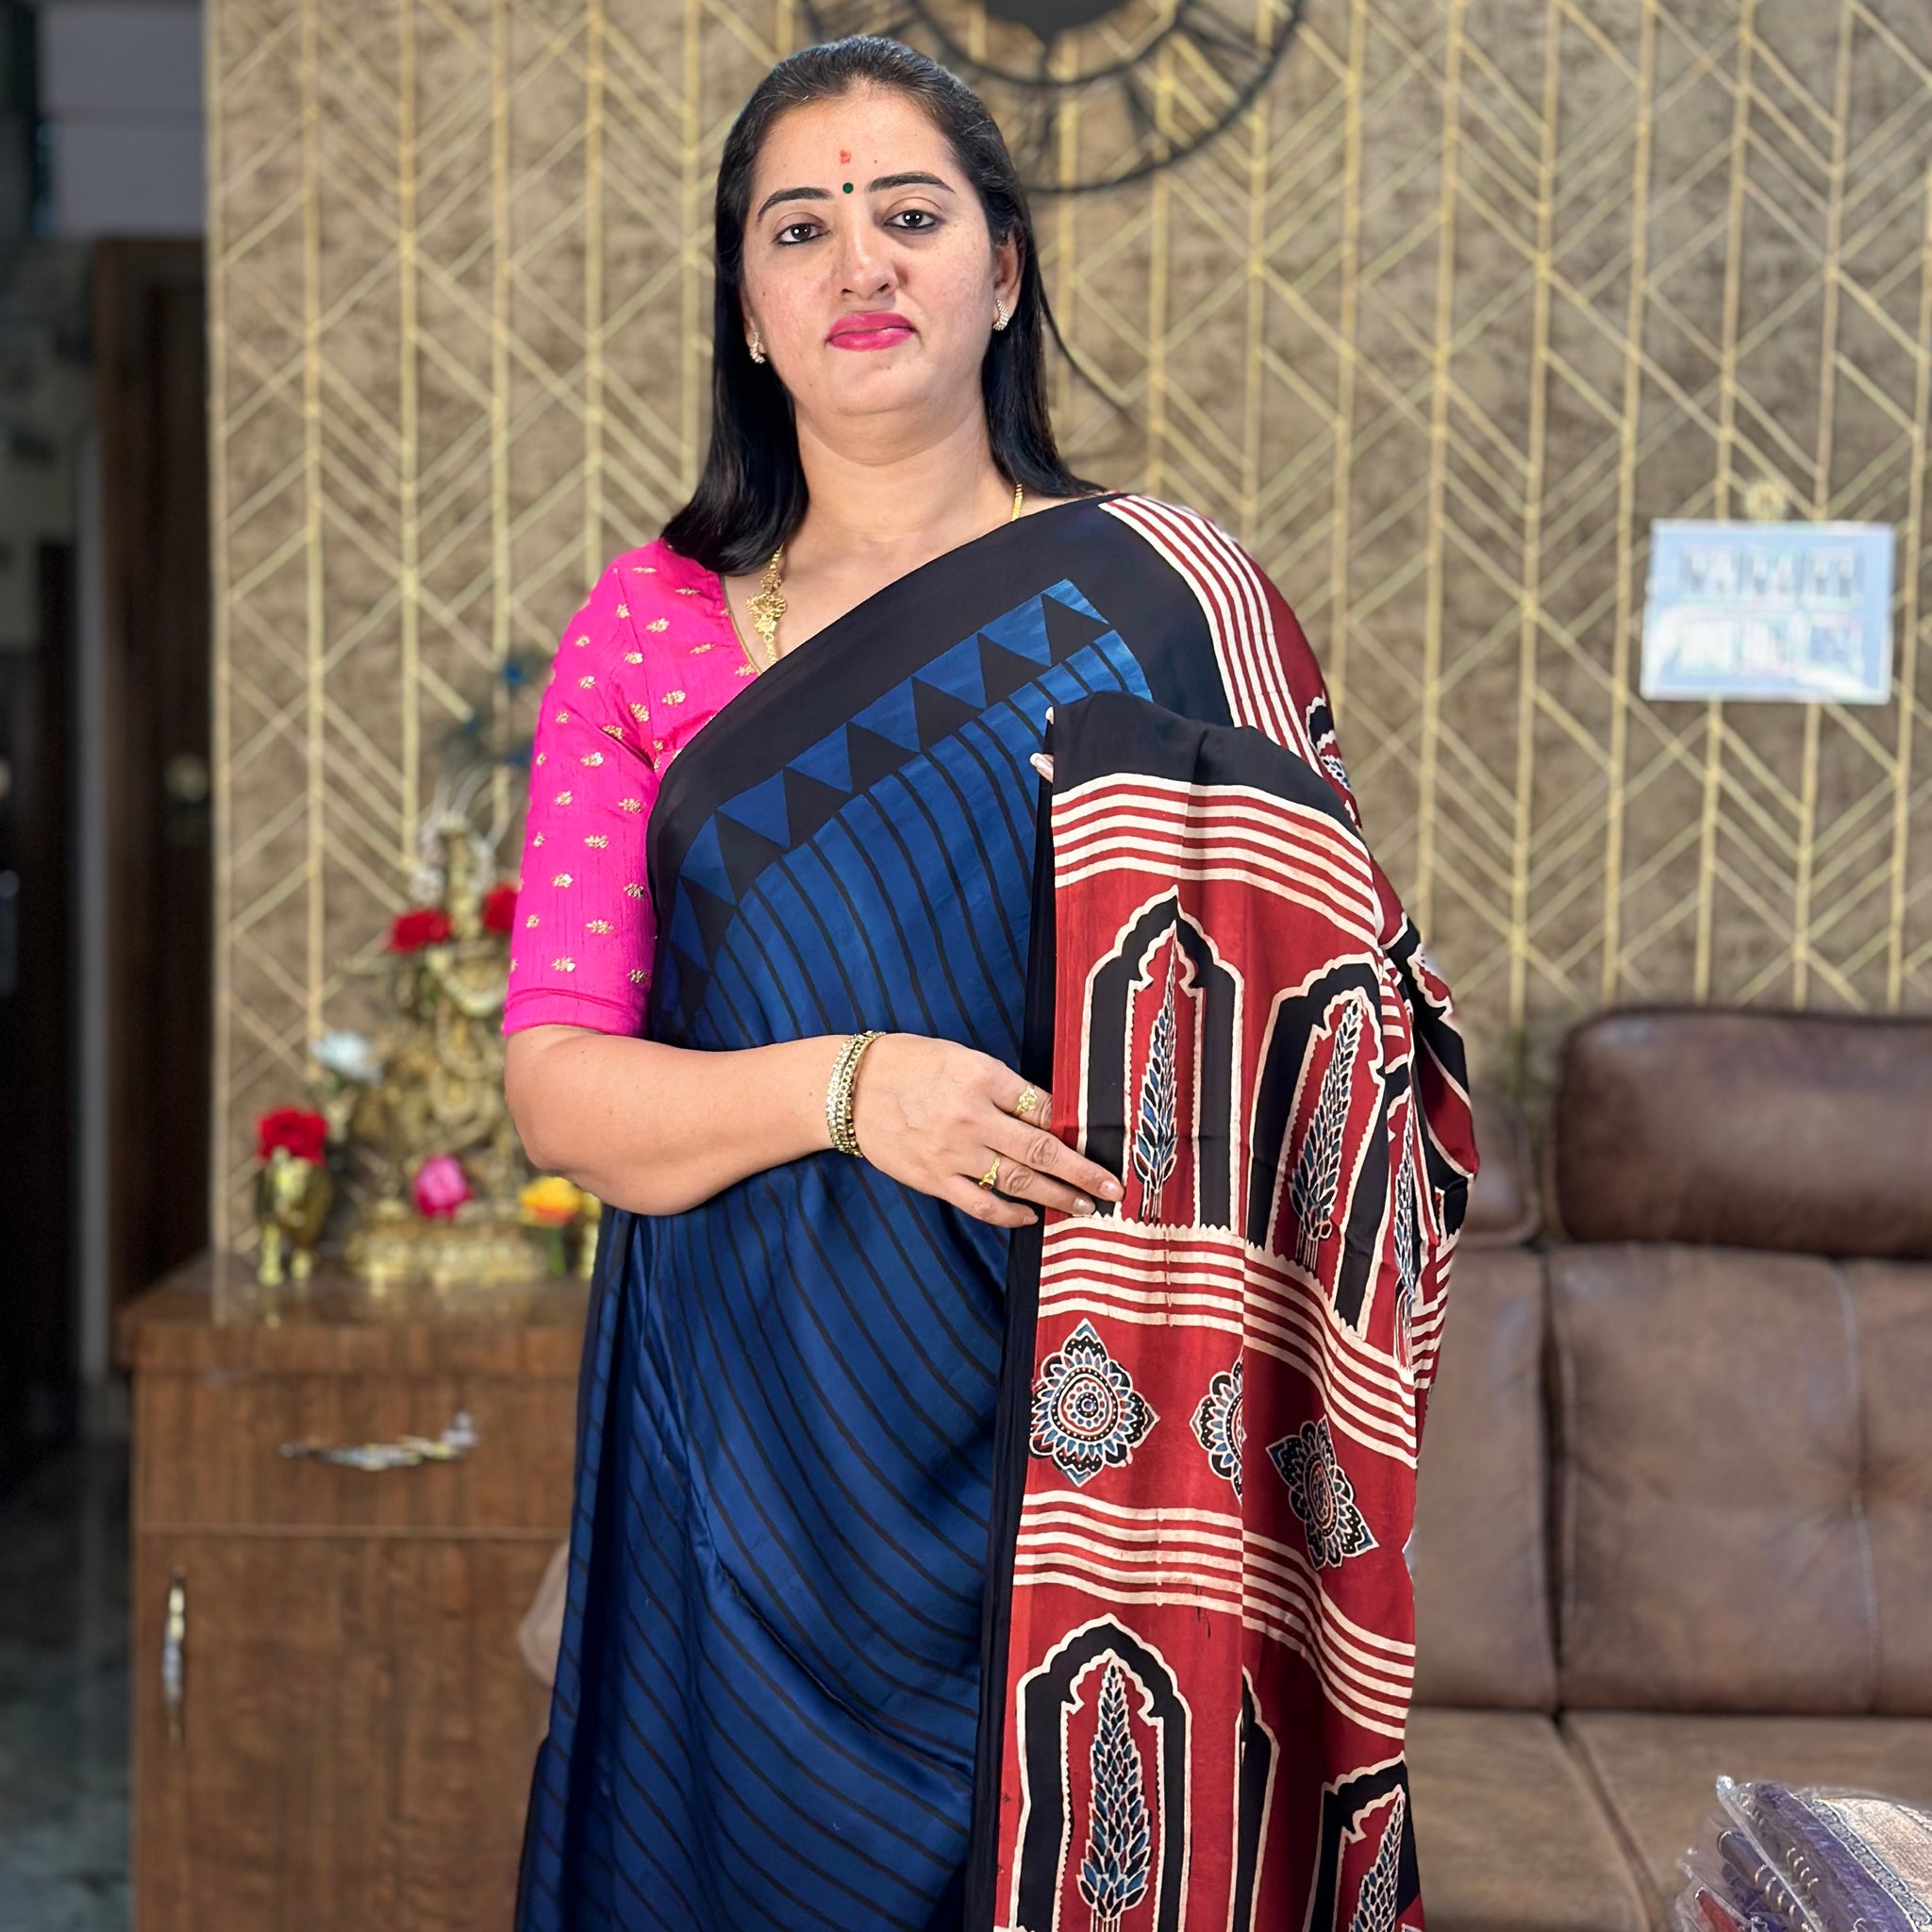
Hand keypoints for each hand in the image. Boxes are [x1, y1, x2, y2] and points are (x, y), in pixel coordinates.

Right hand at [848, 1034, 1122, 1227]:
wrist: (848, 1088)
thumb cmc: (907, 1064)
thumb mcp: (960, 1057)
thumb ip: (1001, 1085)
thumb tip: (1046, 1114)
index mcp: (982, 1076)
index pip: (1044, 1107)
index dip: (1077, 1128)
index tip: (1101, 1142)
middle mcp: (972, 1116)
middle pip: (1042, 1150)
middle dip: (1083, 1172)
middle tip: (1113, 1188)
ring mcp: (953, 1152)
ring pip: (1018, 1181)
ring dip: (1057, 1196)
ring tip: (1086, 1206)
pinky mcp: (934, 1178)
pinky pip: (981, 1203)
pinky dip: (1010, 1214)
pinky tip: (1031, 1217)